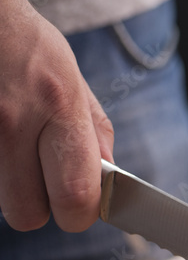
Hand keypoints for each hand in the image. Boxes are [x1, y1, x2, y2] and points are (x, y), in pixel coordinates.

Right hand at [0, 0, 113, 231]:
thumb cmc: (26, 45)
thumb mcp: (72, 78)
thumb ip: (93, 133)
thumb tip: (106, 180)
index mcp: (58, 106)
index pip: (77, 196)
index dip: (80, 212)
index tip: (79, 203)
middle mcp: (13, 120)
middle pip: (27, 214)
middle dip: (37, 206)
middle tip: (40, 182)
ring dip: (10, 183)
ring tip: (15, 146)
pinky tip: (1, 137)